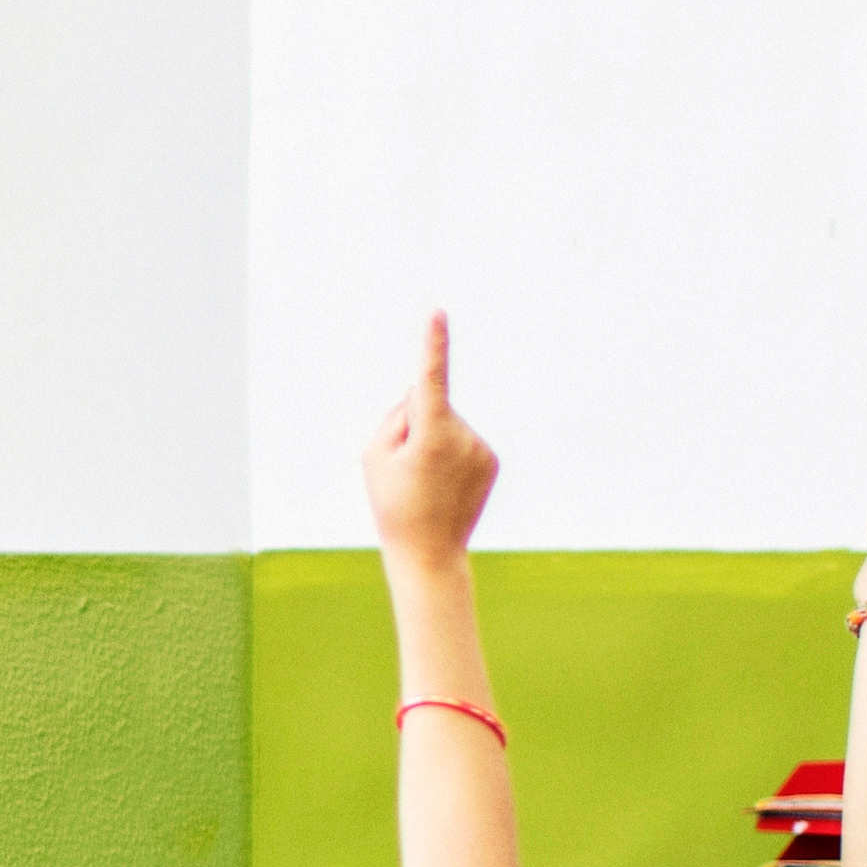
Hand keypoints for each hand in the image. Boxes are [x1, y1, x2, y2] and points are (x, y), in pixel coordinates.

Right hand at [357, 313, 500, 558]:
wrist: (430, 554)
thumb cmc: (393, 504)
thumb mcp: (374, 455)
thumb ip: (396, 415)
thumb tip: (422, 394)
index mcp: (433, 432)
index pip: (431, 377)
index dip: (433, 343)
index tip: (437, 312)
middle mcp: (464, 435)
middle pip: (429, 407)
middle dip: (414, 426)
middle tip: (406, 473)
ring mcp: (482, 448)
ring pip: (447, 424)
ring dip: (432, 443)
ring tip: (426, 483)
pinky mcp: (492, 460)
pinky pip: (463, 441)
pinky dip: (450, 455)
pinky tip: (445, 485)